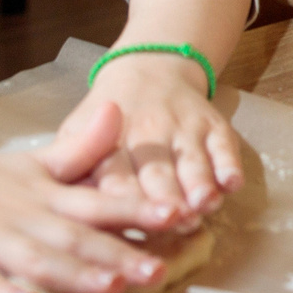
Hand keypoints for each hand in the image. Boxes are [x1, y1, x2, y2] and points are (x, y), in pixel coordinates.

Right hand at [0, 122, 177, 292]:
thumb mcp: (28, 164)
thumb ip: (78, 150)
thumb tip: (120, 112)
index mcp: (42, 194)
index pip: (98, 202)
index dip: (138, 209)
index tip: (178, 215)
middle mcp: (19, 215)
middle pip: (75, 237)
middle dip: (118, 253)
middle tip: (159, 268)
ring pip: (34, 258)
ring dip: (73, 273)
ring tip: (110, 286)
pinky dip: (1, 292)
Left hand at [50, 54, 243, 233]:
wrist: (151, 70)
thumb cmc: (107, 122)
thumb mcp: (76, 134)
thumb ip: (70, 167)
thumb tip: (59, 208)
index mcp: (109, 144)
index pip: (115, 176)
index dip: (124, 199)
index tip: (129, 222)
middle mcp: (147, 135)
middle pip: (157, 171)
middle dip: (167, 197)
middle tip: (176, 222)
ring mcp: (183, 129)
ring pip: (192, 159)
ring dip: (199, 182)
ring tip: (205, 205)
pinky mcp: (212, 125)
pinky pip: (224, 144)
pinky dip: (229, 163)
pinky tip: (232, 183)